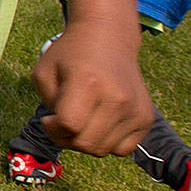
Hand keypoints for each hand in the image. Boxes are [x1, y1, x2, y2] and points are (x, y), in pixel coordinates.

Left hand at [31, 22, 153, 154]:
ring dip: (86, 142)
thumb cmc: (71, 57)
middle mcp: (117, 98)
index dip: (52, 128)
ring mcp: (135, 109)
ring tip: (81, 120)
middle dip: (66, 138)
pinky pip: (122, 150)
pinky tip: (100, 124)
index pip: (69, 126)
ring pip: (103, 150)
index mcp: (88, 83)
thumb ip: (48, 105)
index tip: (50, 116)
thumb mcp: (44, 72)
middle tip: (63, 121)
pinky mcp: (146, 118)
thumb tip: (65, 132)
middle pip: (86, 144)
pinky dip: (107, 143)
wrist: (109, 40)